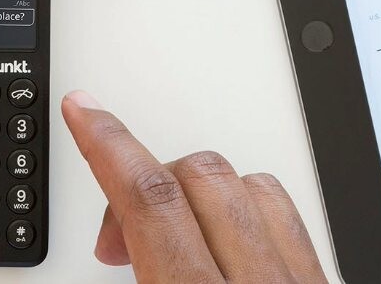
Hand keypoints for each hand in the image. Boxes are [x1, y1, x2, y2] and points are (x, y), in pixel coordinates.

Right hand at [62, 91, 326, 282]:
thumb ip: (132, 273)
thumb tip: (112, 235)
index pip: (152, 202)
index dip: (109, 146)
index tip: (84, 111)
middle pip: (203, 178)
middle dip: (149, 181)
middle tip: (117, 237)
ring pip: (258, 189)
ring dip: (204, 196)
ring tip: (172, 241)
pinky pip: (295, 226)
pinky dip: (252, 217)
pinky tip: (226, 248)